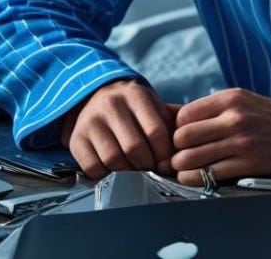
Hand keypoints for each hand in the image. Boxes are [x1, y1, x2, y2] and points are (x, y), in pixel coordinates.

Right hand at [59, 79, 176, 178]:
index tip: (167, 164)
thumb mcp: (154, 106)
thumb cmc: (133, 109)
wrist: (95, 97)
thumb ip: (173, 122)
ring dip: (129, 173)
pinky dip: (107, 176)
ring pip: (114, 160)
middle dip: (148, 165)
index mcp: (136, 95)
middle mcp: (111, 105)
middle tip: (151, 170)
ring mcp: (91, 121)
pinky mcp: (77, 139)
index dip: (165, 154)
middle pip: (134, 148)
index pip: (156, 131)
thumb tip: (193, 141)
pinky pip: (93, 167)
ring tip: (136, 171)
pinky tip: (115, 171)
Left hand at [170, 88, 270, 185]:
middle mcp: (234, 118)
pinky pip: (209, 174)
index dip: (177, 128)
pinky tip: (192, 177)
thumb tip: (169, 115)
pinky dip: (194, 178)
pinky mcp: (249, 164)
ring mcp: (242, 142)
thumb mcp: (238, 99)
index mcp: (229, 98)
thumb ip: (208, 108)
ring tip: (182, 167)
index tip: (181, 137)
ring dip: (181, 166)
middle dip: (176, 149)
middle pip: (184, 136)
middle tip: (177, 155)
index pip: (184, 115)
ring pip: (192, 157)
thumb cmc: (263, 115)